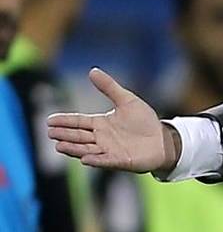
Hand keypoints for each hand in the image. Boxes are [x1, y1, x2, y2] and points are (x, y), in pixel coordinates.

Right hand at [46, 68, 179, 172]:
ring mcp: (109, 150)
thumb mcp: (127, 100)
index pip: (79, 121)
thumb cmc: (144, 121)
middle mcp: (101, 138)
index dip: (65, 121)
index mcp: (101, 124)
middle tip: (50, 133)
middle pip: (78, 136)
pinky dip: (95, 160)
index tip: (49, 120)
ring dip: (73, 148)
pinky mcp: (120, 160)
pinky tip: (84, 158)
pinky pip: (105, 160)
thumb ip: (109, 87)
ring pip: (86, 149)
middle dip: (64, 135)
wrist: (163, 139)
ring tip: (59, 145)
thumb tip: (92, 70)